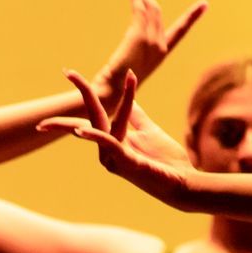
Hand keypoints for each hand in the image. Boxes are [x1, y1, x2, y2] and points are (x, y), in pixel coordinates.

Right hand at [39, 70, 190, 202]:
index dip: (85, 91)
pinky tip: (83, 131)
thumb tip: (129, 95)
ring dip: (109, 104)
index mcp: (112, 139)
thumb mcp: (149, 131)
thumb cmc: (166, 160)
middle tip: (67, 70)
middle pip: (91, 116)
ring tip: (96, 91)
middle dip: (83, 92)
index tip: (69, 72)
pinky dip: (97, 137)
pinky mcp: (126, 164)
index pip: (94, 112)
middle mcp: (107, 149)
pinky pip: (110, 146)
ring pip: (105, 125)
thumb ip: (136, 115)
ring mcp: (114, 158)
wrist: (184, 182)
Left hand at [89, 0, 206, 93]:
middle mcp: (160, 46)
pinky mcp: (139, 37)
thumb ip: (132, 58)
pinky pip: (139, 9)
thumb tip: (125, 55)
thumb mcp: (129, 70)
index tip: (204, 5)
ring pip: (149, 7)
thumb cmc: (116, 88)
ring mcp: (151, 41)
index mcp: (161, 54)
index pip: (179, 31)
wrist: (113, 94)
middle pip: (157, 12)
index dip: (192, 17)